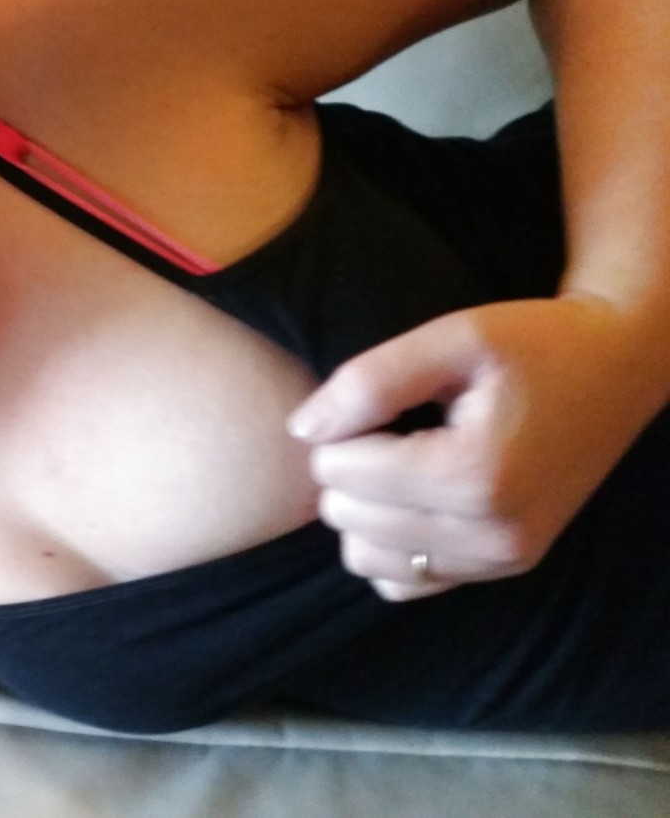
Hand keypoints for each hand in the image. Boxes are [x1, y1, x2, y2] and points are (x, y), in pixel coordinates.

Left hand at [287, 297, 665, 600]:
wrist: (618, 370)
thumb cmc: (535, 343)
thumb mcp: (453, 337)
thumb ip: (369, 381)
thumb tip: (301, 431)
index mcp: (475, 475)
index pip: (339, 471)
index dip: (341, 427)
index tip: (384, 400)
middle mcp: (491, 534)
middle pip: (346, 516)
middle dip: (350, 468)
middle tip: (394, 428)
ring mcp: (500, 560)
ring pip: (364, 558)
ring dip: (363, 510)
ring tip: (402, 461)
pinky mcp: (503, 570)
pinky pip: (402, 583)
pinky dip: (390, 545)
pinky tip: (415, 498)